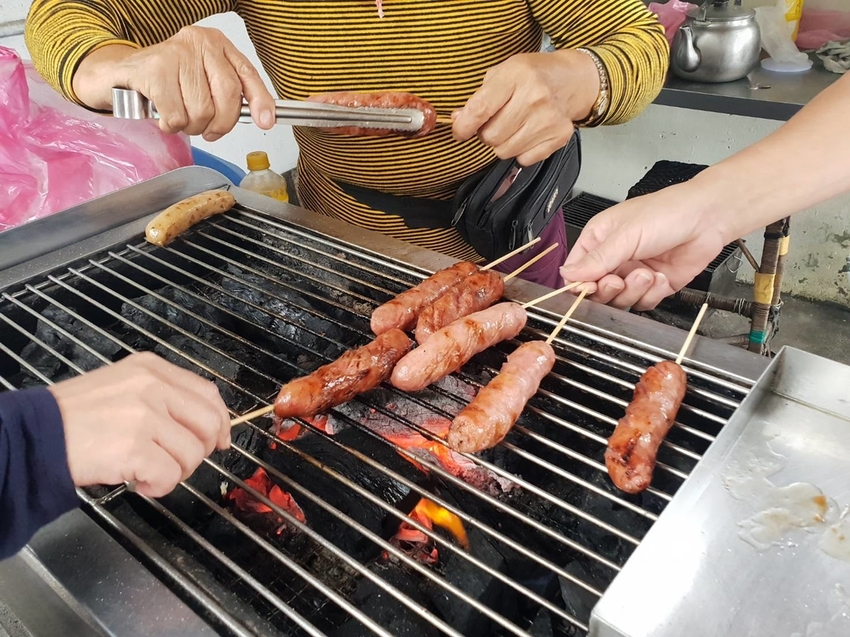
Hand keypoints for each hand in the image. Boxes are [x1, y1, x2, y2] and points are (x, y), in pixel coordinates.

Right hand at [49, 352, 230, 497]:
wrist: (33, 436)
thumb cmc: (76, 418)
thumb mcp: (123, 387)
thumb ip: (164, 397)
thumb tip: (208, 423)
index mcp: (151, 369)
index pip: (208, 393)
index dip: (220, 421)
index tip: (220, 440)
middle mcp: (151, 387)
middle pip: (209, 424)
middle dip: (200, 451)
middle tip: (177, 462)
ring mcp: (143, 416)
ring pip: (192, 454)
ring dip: (175, 472)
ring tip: (146, 470)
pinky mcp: (133, 447)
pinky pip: (170, 476)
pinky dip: (158, 487)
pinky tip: (137, 481)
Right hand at [73, 26, 275, 140]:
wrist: (120, 76)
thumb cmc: (165, 81)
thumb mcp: (202, 81)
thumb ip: (228, 94)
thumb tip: (261, 117)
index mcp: (216, 44)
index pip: (246, 74)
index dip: (260, 100)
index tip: (266, 121)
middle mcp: (198, 43)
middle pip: (228, 96)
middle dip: (220, 124)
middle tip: (208, 130)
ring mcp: (175, 54)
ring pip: (202, 111)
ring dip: (191, 126)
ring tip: (178, 115)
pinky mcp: (153, 70)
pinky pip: (177, 116)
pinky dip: (171, 125)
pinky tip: (162, 114)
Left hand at [451, 50, 598, 165]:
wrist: (572, 80)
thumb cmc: (533, 75)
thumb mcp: (503, 73)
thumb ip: (479, 97)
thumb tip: (458, 120)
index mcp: (516, 75)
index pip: (480, 110)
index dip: (463, 126)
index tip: (459, 131)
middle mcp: (534, 97)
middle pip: (490, 136)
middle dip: (486, 133)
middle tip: (496, 121)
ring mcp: (548, 119)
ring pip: (504, 151)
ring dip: (503, 143)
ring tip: (513, 126)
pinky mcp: (558, 137)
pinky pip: (523, 159)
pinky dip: (521, 150)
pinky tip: (528, 133)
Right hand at [559, 182, 731, 310]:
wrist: (708, 218)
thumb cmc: (668, 212)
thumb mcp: (626, 234)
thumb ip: (596, 259)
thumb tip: (567, 275)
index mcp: (599, 239)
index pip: (576, 271)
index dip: (580, 284)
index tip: (589, 287)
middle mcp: (614, 258)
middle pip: (596, 290)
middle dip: (608, 289)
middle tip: (619, 280)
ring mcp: (633, 273)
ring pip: (619, 300)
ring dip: (633, 290)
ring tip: (647, 273)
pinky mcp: (654, 286)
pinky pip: (642, 303)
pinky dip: (652, 294)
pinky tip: (661, 276)